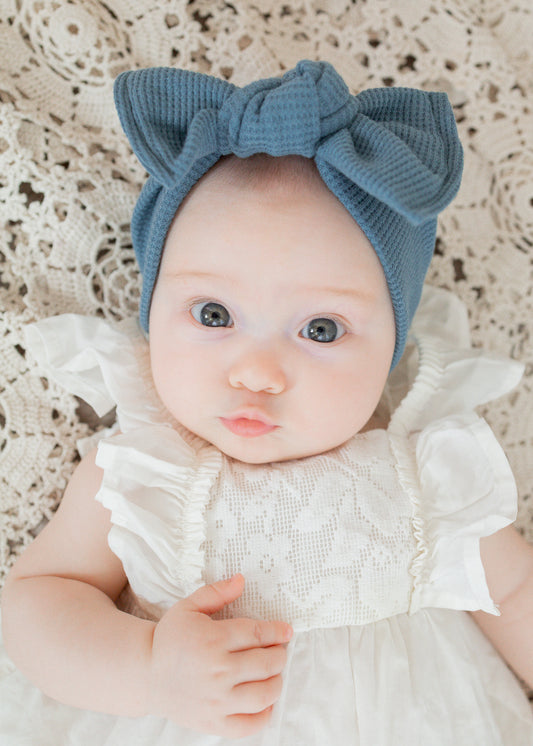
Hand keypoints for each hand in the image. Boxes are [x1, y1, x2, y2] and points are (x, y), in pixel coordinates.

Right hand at [145, 574, 292, 738]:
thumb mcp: (188, 607)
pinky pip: (249, 725)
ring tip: (273, 673)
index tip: (286, 631)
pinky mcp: (213, 722)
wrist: (146, 674)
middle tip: (278, 650)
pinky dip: (265, 715)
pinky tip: (264, 701)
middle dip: (280, 654)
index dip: (278, 631)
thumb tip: (241, 580)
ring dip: (277, 681)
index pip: (258, 634)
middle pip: (267, 663)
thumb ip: (217, 592)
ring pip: (264, 694)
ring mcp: (217, 700)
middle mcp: (218, 671)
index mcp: (213, 639)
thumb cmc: (170, 638)